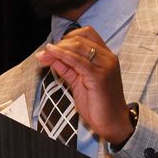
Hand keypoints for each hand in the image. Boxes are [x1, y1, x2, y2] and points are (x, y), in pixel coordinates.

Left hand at [36, 26, 131, 145]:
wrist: (113, 123)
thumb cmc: (99, 105)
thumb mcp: (79, 82)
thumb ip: (67, 68)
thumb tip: (52, 57)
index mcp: (105, 56)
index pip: (87, 34)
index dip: (68, 37)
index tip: (54, 47)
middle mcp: (107, 58)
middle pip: (81, 38)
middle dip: (60, 43)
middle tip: (45, 51)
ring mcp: (105, 66)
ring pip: (78, 47)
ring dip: (58, 49)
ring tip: (44, 54)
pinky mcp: (99, 77)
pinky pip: (78, 61)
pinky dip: (63, 56)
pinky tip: (52, 55)